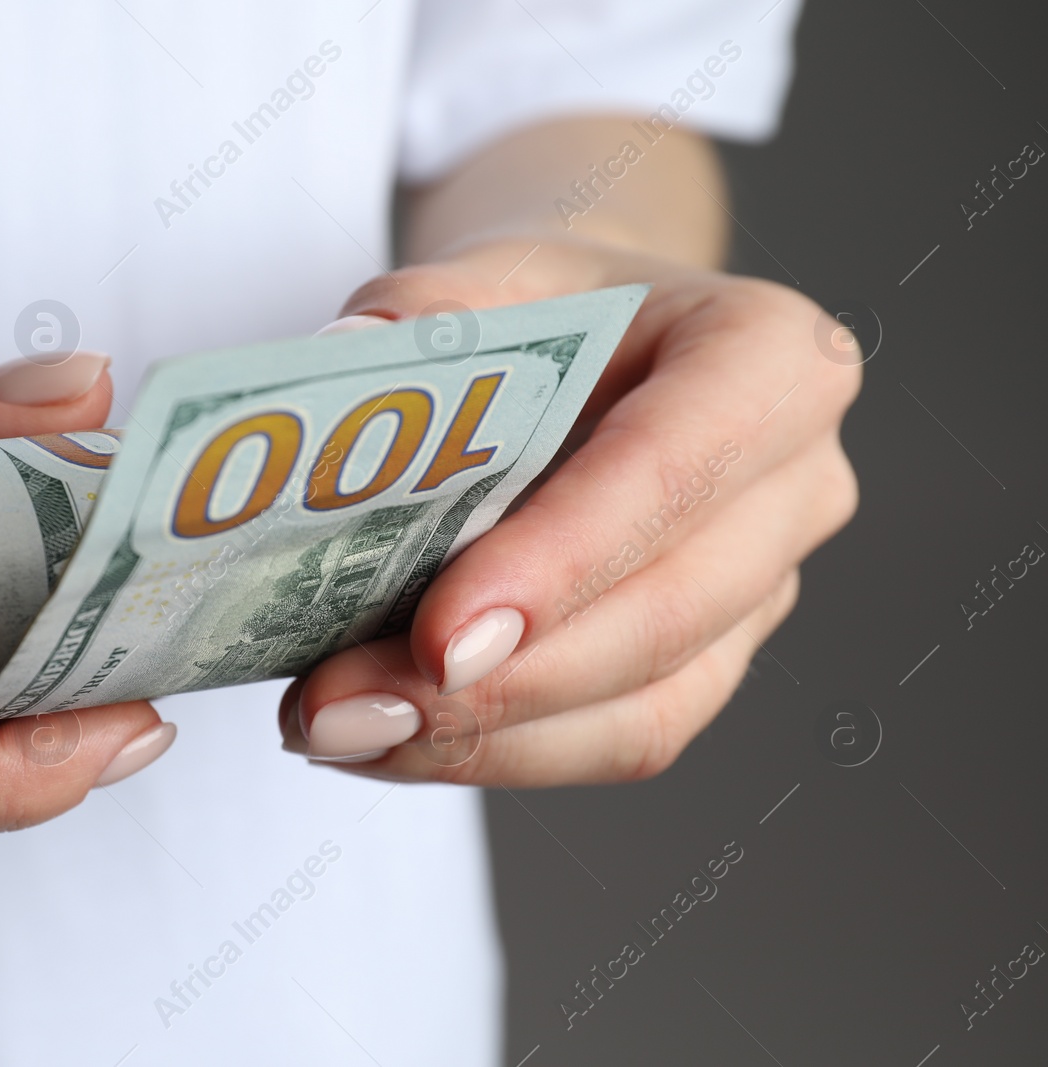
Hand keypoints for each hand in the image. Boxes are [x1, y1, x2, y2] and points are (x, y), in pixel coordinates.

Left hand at [282, 237, 859, 784]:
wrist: (602, 346)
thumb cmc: (556, 307)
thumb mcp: (492, 272)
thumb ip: (425, 306)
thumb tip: (342, 356)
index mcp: (772, 361)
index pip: (674, 469)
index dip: (561, 562)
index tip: (441, 637)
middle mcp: (795, 485)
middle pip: (663, 615)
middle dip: (499, 683)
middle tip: (341, 705)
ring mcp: (762, 590)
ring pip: (644, 707)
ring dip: (482, 738)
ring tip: (338, 727)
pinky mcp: (710, 663)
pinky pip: (615, 739)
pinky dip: (493, 753)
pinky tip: (384, 739)